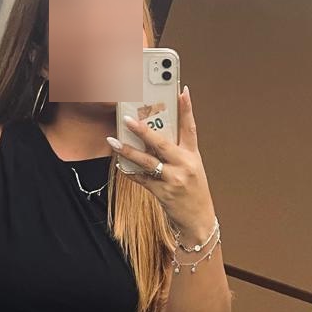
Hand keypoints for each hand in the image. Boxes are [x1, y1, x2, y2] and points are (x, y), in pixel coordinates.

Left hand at [106, 86, 215, 241]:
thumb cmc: (193, 193)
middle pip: (162, 143)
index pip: (190, 127)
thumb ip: (176, 152)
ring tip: (113, 142)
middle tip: (127, 119)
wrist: (198, 221)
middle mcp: (185, 165)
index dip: (187, 108)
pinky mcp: (163, 193)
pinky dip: (130, 172)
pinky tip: (120, 165)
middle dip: (143, 130)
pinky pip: (142, 179)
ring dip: (128, 151)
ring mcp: (174, 180)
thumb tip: (153, 137)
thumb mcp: (192, 169)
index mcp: (193, 156)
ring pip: (147, 161)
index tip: (181, 90)